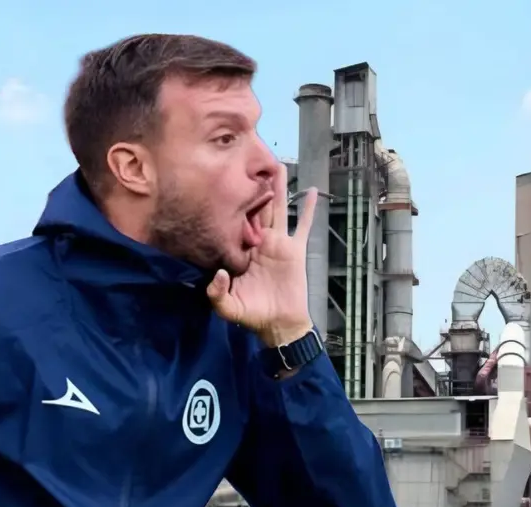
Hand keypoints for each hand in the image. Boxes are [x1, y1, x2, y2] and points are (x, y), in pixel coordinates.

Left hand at [206, 164, 316, 347]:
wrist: (280, 324)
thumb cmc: (253, 315)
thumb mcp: (229, 308)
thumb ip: (218, 294)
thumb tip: (219, 273)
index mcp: (240, 251)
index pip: (233, 223)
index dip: (229, 203)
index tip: (222, 179)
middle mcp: (258, 242)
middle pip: (255, 207)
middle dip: (252, 185)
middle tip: (249, 158)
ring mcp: (278, 243)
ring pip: (277, 209)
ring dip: (277, 188)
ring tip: (277, 165)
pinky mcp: (296, 249)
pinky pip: (303, 225)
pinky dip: (308, 209)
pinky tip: (312, 192)